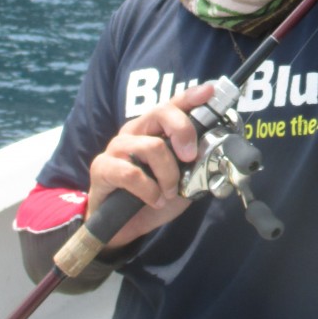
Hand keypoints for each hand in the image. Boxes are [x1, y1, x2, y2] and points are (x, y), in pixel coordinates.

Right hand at [86, 82, 215, 247]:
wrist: (123, 227)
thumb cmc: (153, 197)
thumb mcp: (182, 180)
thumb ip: (195, 165)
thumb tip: (214, 155)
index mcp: (153, 130)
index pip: (172, 105)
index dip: (191, 96)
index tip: (209, 91)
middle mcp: (134, 132)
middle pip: (161, 113)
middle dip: (183, 131)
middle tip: (190, 157)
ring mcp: (117, 148)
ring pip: (151, 146)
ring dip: (168, 174)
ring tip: (168, 193)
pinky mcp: (102, 167)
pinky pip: (131, 173)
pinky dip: (150, 190)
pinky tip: (154, 200)